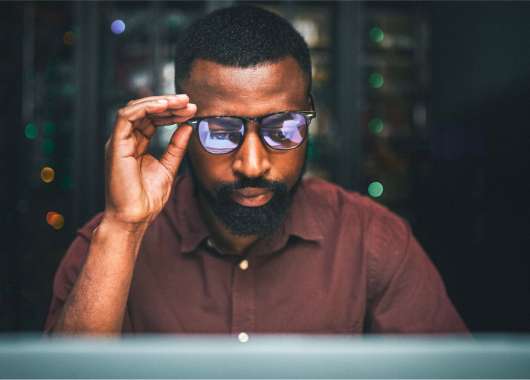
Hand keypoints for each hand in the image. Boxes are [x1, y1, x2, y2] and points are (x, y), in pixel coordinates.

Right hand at [104, 94, 195, 226]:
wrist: (136, 217)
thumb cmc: (148, 198)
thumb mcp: (169, 166)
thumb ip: (176, 146)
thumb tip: (187, 126)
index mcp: (137, 144)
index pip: (153, 119)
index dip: (172, 112)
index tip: (192, 110)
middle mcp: (126, 140)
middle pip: (146, 111)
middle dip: (169, 104)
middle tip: (189, 102)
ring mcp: (119, 141)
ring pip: (136, 109)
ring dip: (159, 102)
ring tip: (180, 102)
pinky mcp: (115, 144)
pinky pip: (126, 116)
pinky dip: (145, 107)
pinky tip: (164, 106)